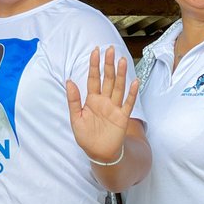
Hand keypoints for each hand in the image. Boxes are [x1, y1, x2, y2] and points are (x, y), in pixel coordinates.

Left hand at [66, 47, 138, 163]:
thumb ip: (73, 100)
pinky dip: (132, 93)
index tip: (95, 51)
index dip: (94, 65)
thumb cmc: (86, 137)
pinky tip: (135, 81)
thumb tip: (69, 81)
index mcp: (92, 100)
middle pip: (107, 79)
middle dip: (108, 64)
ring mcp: (114, 108)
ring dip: (121, 74)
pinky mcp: (122, 117)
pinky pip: (128, 103)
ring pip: (118, 87)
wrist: (99, 153)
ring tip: (122, 60)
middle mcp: (104, 101)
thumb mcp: (75, 118)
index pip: (93, 79)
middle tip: (110, 50)